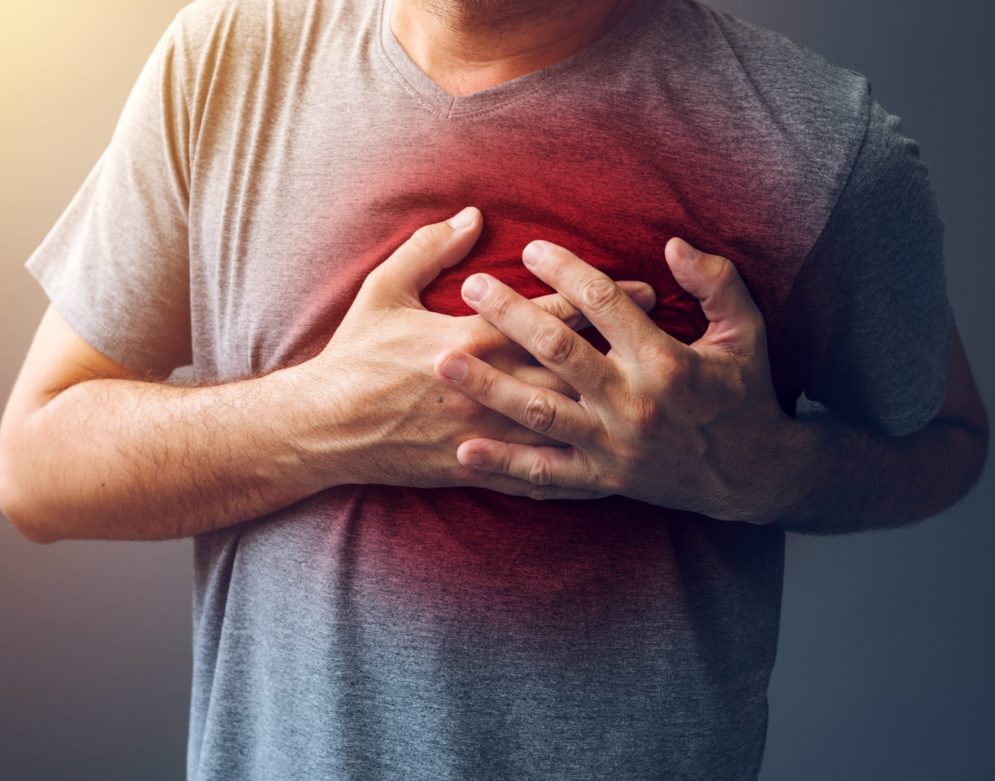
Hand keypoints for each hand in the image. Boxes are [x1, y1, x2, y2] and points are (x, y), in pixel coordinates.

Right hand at [299, 207, 657, 499]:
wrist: (325, 427)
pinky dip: (576, 471)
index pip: (550, 312)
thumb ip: (429, 249)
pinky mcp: (476, 467)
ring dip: (611, 407)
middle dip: (624, 348)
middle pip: (572, 365)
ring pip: (563, 422)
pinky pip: (536, 474)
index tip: (642, 287)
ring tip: (655, 397)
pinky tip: (612, 467)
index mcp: (470, 338)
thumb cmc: (354, 355)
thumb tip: (472, 214)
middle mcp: (488, 386)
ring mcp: (485, 433)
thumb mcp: (383, 290)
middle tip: (668, 337)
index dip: (599, 296)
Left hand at [432, 237, 795, 519]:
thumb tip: (672, 243)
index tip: (529, 249)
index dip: (564, 270)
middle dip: (509, 316)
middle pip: (558, 350)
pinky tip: (465, 451)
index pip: (603, 302)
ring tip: (444, 361)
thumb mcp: (745, 331)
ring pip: (539, 411)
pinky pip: (547, 473)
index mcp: (665, 358)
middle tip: (471, 287)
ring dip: (489, 385)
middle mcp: (633, 401)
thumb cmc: (745, 393)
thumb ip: (715, 282)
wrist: (754, 476)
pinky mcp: (604, 477)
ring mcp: (614, 444)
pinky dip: (505, 464)